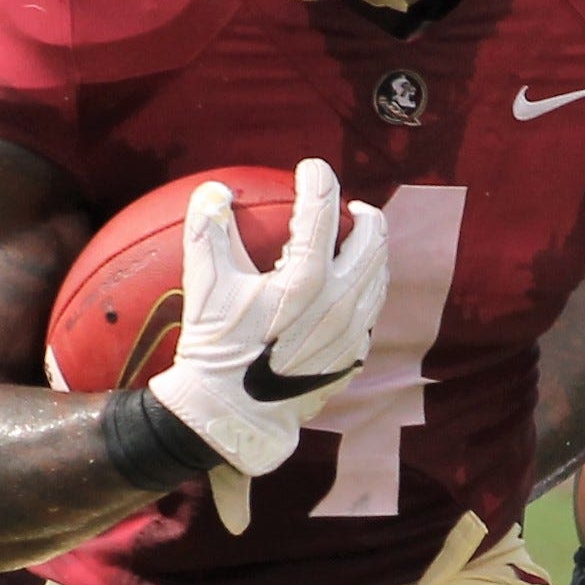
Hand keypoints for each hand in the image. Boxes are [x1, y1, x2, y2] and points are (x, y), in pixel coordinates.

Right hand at [148, 159, 387, 533]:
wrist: (234, 415)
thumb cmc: (216, 350)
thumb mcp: (205, 288)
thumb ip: (208, 232)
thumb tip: (214, 192)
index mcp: (305, 280)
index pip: (321, 211)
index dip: (317, 180)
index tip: (309, 169)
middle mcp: (340, 303)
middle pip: (372, 240)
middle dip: (363, 214)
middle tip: (350, 206)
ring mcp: (352, 333)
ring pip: (379, 276)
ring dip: (371, 251)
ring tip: (355, 241)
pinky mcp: (353, 356)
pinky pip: (371, 311)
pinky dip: (365, 289)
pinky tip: (349, 288)